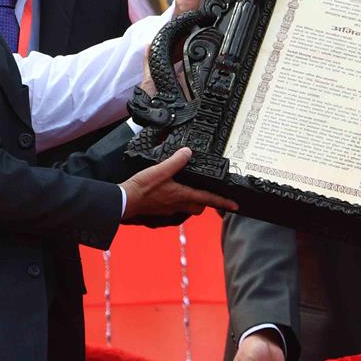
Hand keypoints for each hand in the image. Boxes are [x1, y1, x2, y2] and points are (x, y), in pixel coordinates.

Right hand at [120, 147, 237, 220]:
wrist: (125, 201)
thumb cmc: (142, 188)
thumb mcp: (161, 169)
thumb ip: (176, 161)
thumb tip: (188, 152)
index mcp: (182, 195)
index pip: (208, 199)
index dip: (223, 202)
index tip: (235, 205)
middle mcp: (178, 204)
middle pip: (200, 206)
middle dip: (208, 202)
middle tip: (212, 194)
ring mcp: (169, 208)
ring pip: (189, 207)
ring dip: (194, 201)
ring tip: (194, 190)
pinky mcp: (161, 208)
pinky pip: (176, 206)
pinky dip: (180, 199)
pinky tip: (174, 191)